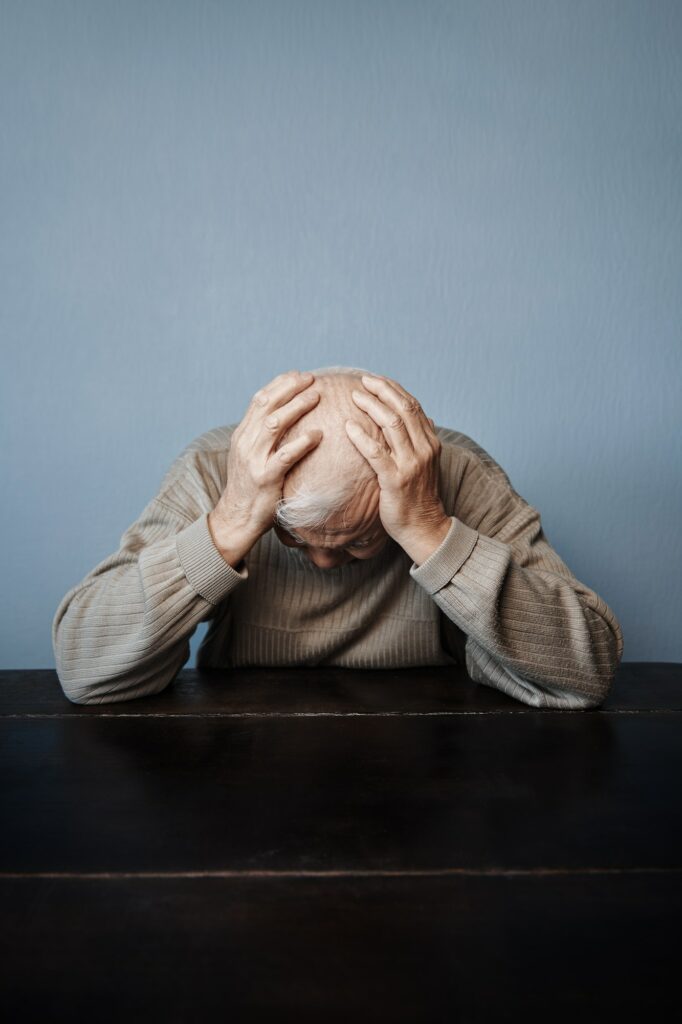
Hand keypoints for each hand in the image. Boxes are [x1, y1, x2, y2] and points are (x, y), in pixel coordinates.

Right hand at [209, 371, 321, 557]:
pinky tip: (318, 434)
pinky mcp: (265, 477)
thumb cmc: (251, 485)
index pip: (259, 399)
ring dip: (296, 407)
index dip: (280, 384)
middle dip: (290, 388)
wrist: (237, 516)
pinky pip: (285, 455)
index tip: (299, 375)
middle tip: (312, 379)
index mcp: (242, 434)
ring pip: (274, 423)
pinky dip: (302, 442)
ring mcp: (254, 459)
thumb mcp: (251, 455)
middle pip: (266, 405)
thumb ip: (263, 436)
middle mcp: (245, 442)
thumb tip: (286, 415)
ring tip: (316, 397)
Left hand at [346, 374, 450, 564]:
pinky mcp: (395, 480)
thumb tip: (425, 418)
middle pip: (404, 409)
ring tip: (354, 396)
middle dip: (382, 390)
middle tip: (362, 380)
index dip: (394, 390)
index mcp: (430, 443)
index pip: (413, 406)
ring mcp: (411, 464)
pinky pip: (376, 452)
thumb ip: (422, 440)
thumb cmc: (418, 496)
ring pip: (392, 424)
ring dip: (371, 406)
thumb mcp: (425, 464)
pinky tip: (348, 426)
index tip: (375, 380)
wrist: (423, 527)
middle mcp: (423, 449)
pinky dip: (361, 436)